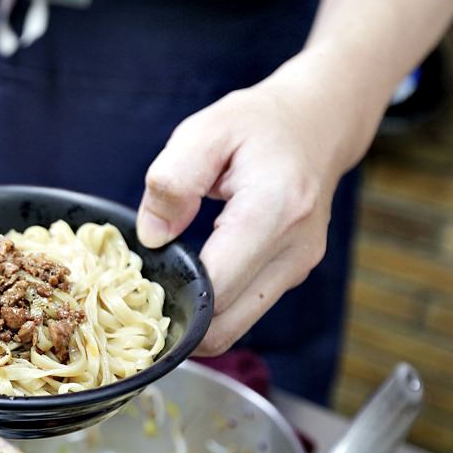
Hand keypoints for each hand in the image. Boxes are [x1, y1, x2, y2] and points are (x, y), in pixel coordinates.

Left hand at [137, 53, 378, 356]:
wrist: (316, 123)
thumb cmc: (257, 125)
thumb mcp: (205, 131)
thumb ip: (173, 180)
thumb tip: (153, 236)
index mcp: (272, 212)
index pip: (216, 288)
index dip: (172, 298)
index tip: (136, 287)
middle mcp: (293, 250)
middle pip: (224, 325)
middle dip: (178, 322)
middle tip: (141, 298)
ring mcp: (297, 268)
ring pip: (234, 328)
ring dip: (196, 321)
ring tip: (164, 289)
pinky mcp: (292, 275)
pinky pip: (243, 312)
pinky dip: (213, 310)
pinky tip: (190, 282)